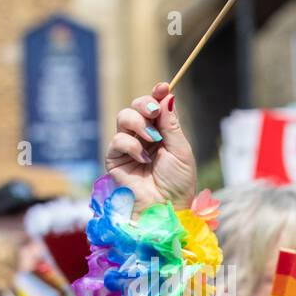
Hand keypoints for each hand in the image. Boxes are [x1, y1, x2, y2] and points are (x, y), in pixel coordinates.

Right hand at [104, 83, 196, 211]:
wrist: (165, 209)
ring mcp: (128, 147)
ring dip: (138, 124)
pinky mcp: (115, 158)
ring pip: (124, 118)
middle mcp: (144, 138)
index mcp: (163, 135)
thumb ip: (171, 124)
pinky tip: (143, 160)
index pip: (156, 108)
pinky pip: (118, 140)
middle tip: (154, 112)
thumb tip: (168, 95)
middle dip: (145, 104)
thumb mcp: (181, 151)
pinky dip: (131, 146)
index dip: (158, 94)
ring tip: (152, 140)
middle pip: (137, 107)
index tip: (164, 86)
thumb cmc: (178, 184)